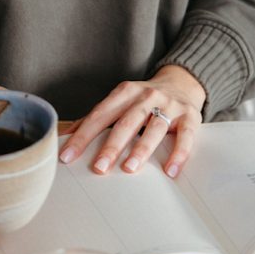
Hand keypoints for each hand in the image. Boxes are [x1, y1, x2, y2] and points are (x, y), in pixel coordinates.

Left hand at [58, 65, 205, 179]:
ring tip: (130, 168)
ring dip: (142, 148)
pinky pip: (186, 136)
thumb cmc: (144, 99)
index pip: (100, 115)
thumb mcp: (120, 101)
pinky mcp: (190, 116)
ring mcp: (169, 105)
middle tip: (98, 167)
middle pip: (126, 121)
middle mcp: (146, 96)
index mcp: (125, 92)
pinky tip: (171, 171)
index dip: (83, 136)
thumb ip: (97, 118)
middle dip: (111, 145)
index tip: (68, 157)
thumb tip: (64, 137)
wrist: (182, 82)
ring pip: (155, 127)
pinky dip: (179, 153)